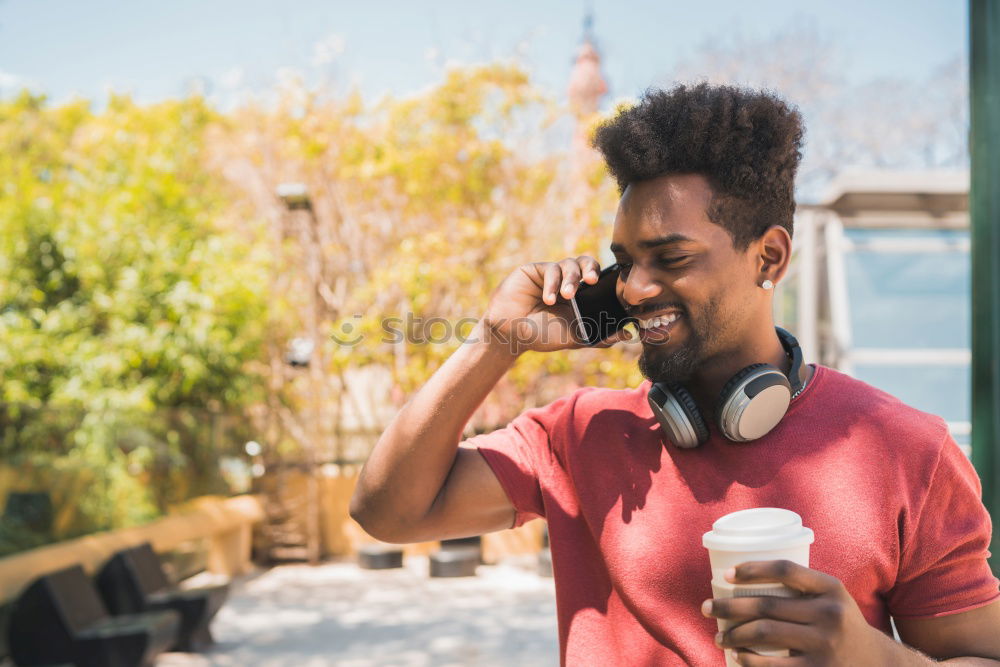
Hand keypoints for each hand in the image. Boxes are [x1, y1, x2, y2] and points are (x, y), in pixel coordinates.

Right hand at [480, 256, 632, 354]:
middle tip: (593, 280)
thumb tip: (628, 336)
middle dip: (592, 269)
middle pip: (587, 263)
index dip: (607, 278)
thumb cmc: (542, 336)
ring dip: (571, 279)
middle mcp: (568, 283)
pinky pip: (551, 269)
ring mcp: (552, 275)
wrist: (511, 334)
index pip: (598, 279)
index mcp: (580, 297)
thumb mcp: (574, 338)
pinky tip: (548, 299)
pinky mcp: (536, 270)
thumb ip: (600, 336)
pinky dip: (552, 283)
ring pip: (570, 265)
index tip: (611, 285)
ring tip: (566, 296)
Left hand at [702, 560, 895, 665]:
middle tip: (706, 608)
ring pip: (764, 633)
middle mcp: (830, 614)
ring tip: (719, 636)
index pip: (785, 569)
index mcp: (831, 587)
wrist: (878, 663)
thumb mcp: (832, 597)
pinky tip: (737, 656)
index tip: (726, 574)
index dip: (752, 569)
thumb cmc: (840, 623)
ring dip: (733, 634)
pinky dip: (749, 661)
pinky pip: (773, 666)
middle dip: (728, 606)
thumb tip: (740, 578)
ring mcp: (824, 645)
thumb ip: (801, 586)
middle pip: (765, 605)